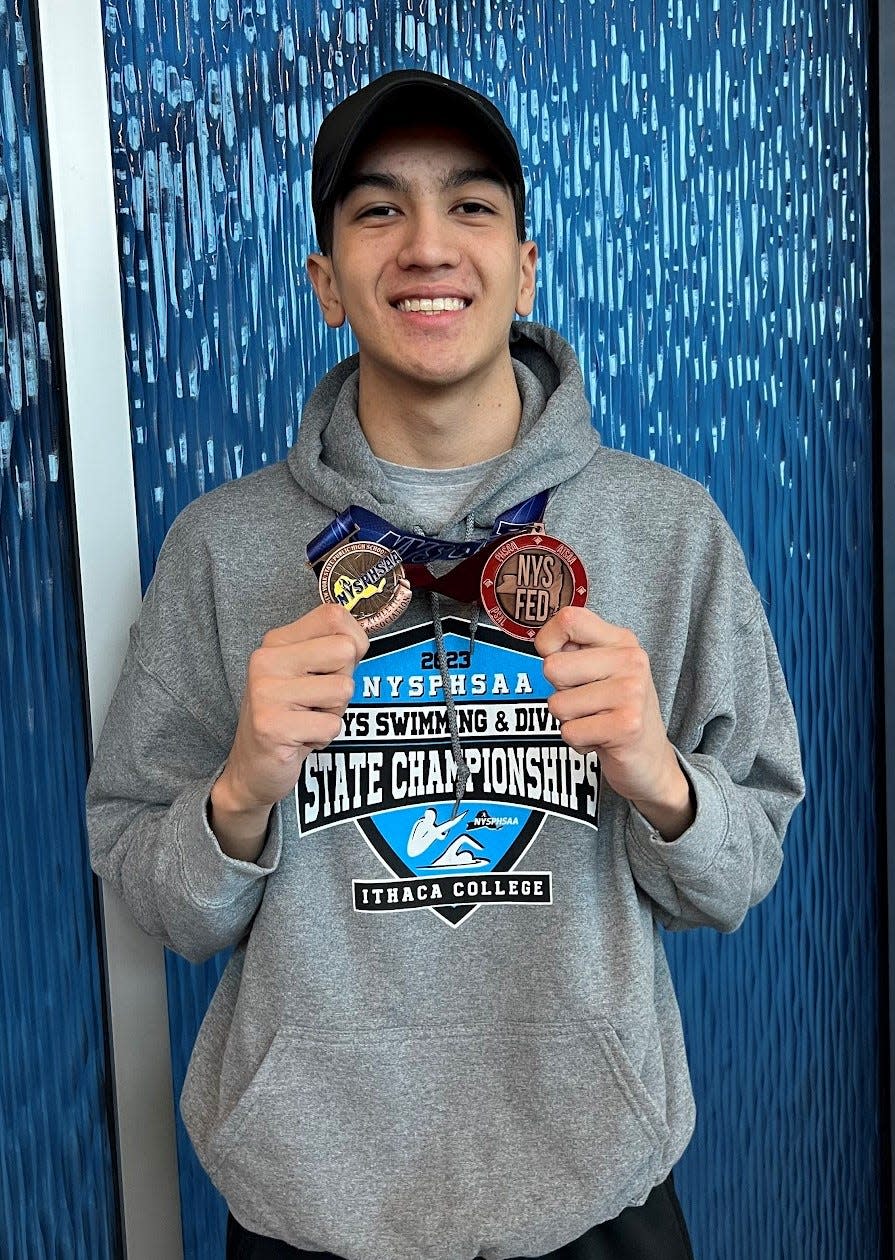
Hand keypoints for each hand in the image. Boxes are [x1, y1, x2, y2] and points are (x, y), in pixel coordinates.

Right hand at [210, 604, 367, 859]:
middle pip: (345, 651)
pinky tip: (299, 738)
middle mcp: (266, 660)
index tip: (335, 666)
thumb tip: (361, 636)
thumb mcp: (306, 672)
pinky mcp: (272, 725)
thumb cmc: (289, 715)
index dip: (353, 642)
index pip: (335, 616)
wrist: (252, 767)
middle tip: (317, 700)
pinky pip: (331, 725)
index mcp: (277, 641)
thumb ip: (331, 649)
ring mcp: (266, 692)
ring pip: (343, 690)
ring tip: (306, 719)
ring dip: (333, 713)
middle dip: (343, 681)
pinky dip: (323, 738)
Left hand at [535, 607, 694, 840]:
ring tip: (595, 720)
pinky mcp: (626, 725)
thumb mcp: (602, 670)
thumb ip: (575, 650)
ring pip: (557, 704)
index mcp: (621, 640)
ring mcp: (631, 692)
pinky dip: (578, 742)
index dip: (547, 640)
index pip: (569, 619)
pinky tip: (600, 738)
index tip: (555, 657)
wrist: (650, 758)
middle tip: (585, 701)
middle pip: (552, 667)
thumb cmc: (616, 710)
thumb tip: (542, 641)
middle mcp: (631, 660)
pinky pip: (569, 732)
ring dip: (568, 720)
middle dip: (559, 691)